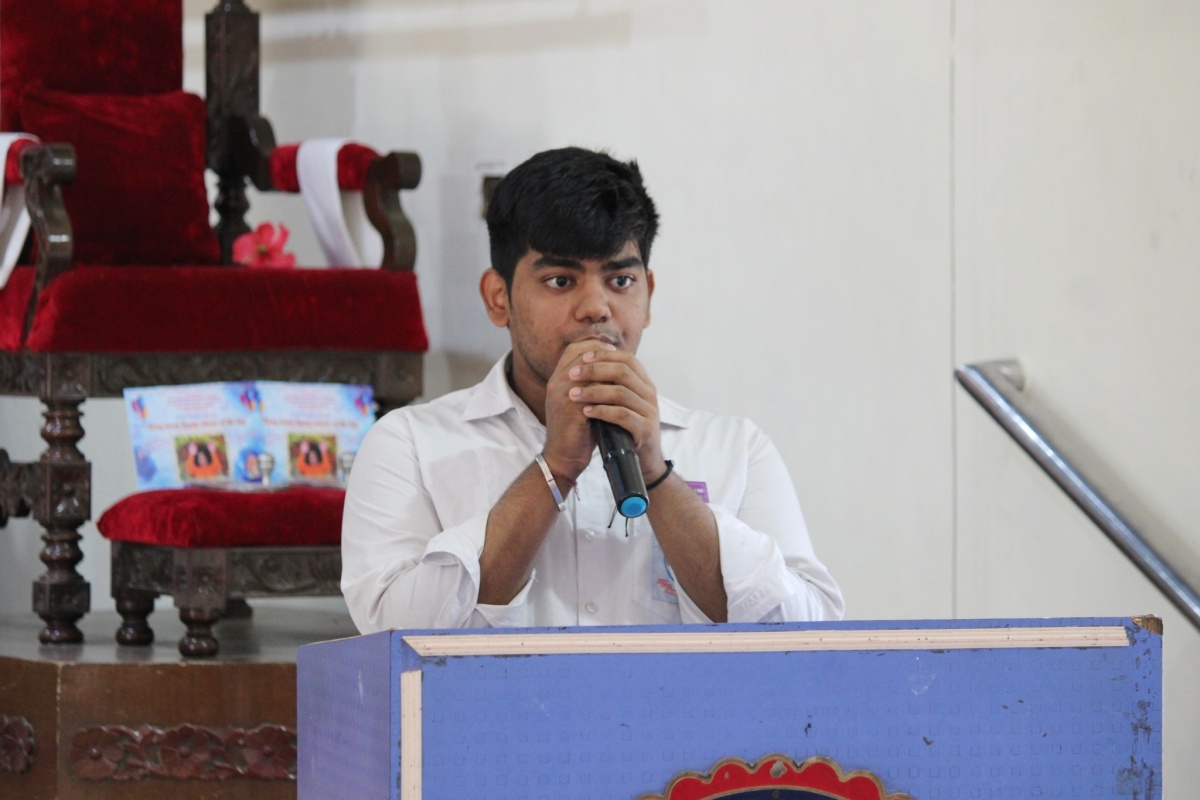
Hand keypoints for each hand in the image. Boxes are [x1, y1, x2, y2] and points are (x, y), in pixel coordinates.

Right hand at [540, 340, 617, 481]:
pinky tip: (622, 389)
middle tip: (622, 357)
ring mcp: (562, 395)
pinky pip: (594, 389)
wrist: (563, 458)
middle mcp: (556, 384)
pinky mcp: (572, 409)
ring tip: (625, 372)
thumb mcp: (579, 404)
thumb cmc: (575, 432)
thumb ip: (588, 387)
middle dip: (605, 354)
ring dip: (609, 368)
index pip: (574, 350)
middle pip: (581, 354)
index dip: (595, 347)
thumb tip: (610, 371)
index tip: (613, 350)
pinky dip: (609, 387)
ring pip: (589, 369)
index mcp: (557, 381)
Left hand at [562, 348, 665, 483]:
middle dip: (594, 370)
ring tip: (573, 395)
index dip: (604, 355)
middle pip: (622, 371)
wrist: (640, 462)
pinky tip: (586, 412)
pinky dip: (602, 411)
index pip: (627, 359)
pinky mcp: (645, 429)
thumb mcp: (618, 403)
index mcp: (644, 383)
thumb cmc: (624, 430)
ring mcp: (649, 411)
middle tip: (572, 375)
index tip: (582, 358)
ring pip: (621, 392)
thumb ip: (609, 383)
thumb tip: (584, 361)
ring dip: (593, 392)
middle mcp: (649, 394)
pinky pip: (622, 415)